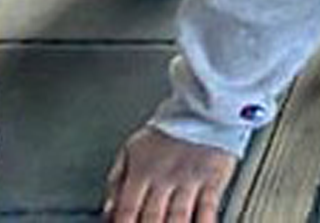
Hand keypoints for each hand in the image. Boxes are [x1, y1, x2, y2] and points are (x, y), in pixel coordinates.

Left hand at [101, 126, 238, 222]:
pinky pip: (208, 208)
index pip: (127, 210)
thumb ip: (115, 181)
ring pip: (178, 217)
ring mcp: (189, 180)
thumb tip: (107, 210)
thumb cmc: (167, 131)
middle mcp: (165, 178)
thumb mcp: (132, 149)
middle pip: (152, 218)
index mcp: (142, 172)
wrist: (202, 108)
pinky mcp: (212, 179)